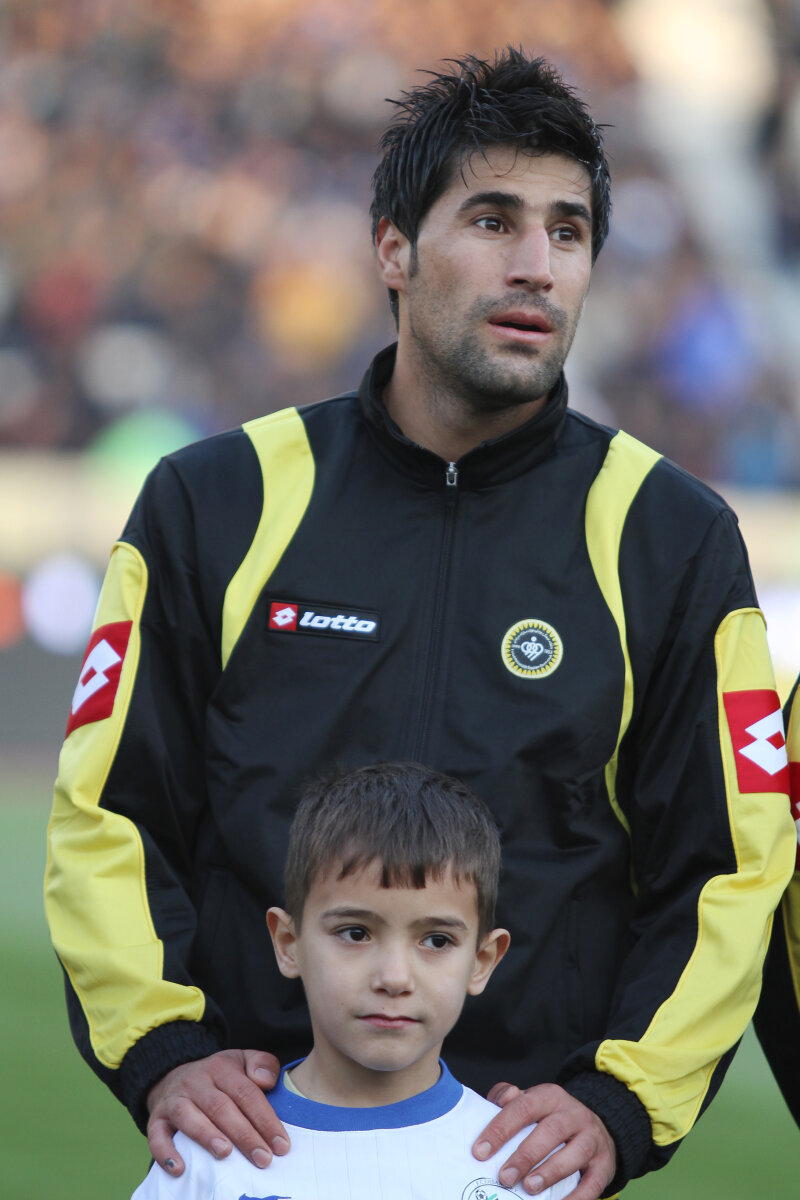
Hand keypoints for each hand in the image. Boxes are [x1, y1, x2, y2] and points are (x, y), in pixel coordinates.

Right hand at [147, 1049, 288, 1176]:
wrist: (173, 1074)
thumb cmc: (218, 1076)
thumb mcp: (242, 1060)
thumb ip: (262, 1064)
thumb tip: (265, 1081)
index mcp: (222, 1067)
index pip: (246, 1093)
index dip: (265, 1119)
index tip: (281, 1145)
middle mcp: (197, 1081)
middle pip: (221, 1107)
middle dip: (244, 1134)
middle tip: (263, 1159)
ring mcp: (174, 1100)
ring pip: (189, 1117)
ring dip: (207, 1136)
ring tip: (225, 1153)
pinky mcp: (156, 1118)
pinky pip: (156, 1135)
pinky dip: (166, 1152)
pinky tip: (180, 1168)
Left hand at [472, 1082, 615, 1198]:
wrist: (595, 1127)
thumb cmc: (550, 1118)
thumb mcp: (531, 1101)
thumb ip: (509, 1099)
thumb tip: (501, 1100)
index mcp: (550, 1096)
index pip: (523, 1108)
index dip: (500, 1129)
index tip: (480, 1152)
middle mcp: (573, 1114)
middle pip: (550, 1131)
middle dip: (526, 1155)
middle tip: (504, 1176)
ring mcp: (592, 1138)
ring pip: (575, 1153)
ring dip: (551, 1172)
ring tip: (529, 1188)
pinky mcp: (604, 1163)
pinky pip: (594, 1181)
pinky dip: (578, 1197)